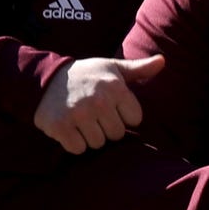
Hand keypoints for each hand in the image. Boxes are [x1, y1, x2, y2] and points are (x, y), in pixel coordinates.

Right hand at [32, 55, 164, 154]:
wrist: (45, 79)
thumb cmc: (86, 75)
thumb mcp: (112, 68)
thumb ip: (138, 68)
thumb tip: (162, 61)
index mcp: (116, 88)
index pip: (134, 120)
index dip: (123, 115)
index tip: (110, 105)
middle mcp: (99, 101)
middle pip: (117, 135)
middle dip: (106, 127)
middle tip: (92, 112)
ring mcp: (79, 115)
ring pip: (98, 143)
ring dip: (90, 135)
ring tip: (81, 118)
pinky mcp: (61, 127)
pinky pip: (78, 149)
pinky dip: (73, 142)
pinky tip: (69, 126)